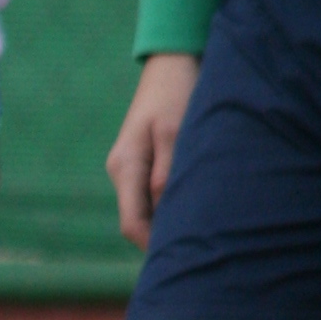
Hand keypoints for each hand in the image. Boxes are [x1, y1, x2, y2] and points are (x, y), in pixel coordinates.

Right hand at [107, 51, 199, 249]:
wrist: (172, 63)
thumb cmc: (177, 91)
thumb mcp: (175, 129)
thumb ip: (168, 171)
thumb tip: (164, 208)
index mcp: (125, 166)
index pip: (132, 223)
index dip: (154, 245)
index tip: (183, 257)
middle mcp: (122, 172)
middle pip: (137, 222)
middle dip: (162, 238)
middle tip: (196, 252)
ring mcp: (130, 168)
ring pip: (145, 210)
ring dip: (168, 221)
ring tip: (198, 231)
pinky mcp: (142, 163)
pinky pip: (151, 195)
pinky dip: (170, 205)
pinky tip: (192, 207)